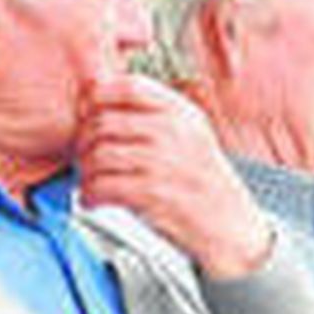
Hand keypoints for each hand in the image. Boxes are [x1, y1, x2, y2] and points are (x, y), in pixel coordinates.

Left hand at [76, 74, 273, 277]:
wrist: (231, 227)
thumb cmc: (201, 182)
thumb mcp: (190, 135)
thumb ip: (153, 114)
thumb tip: (97, 95)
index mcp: (182, 112)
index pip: (129, 86)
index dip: (98, 95)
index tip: (86, 113)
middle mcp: (173, 132)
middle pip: (104, 122)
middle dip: (83, 141)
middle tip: (82, 156)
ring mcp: (163, 163)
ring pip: (99, 155)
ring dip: (85, 172)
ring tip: (88, 181)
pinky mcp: (153, 195)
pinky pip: (103, 186)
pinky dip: (89, 195)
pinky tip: (91, 200)